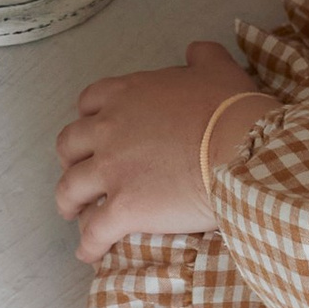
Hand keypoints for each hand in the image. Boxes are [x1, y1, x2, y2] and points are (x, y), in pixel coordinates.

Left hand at [54, 43, 271, 262]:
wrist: (240, 148)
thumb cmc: (230, 109)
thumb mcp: (216, 68)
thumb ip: (200, 56)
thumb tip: (195, 53)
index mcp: (126, 95)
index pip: (89, 104)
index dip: (88, 120)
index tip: (94, 134)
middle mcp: (108, 130)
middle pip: (69, 145)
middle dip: (70, 160)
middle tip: (80, 173)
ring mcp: (112, 170)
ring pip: (70, 189)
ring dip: (69, 202)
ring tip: (75, 215)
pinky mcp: (123, 209)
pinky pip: (94, 231)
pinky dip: (88, 244)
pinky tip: (89, 254)